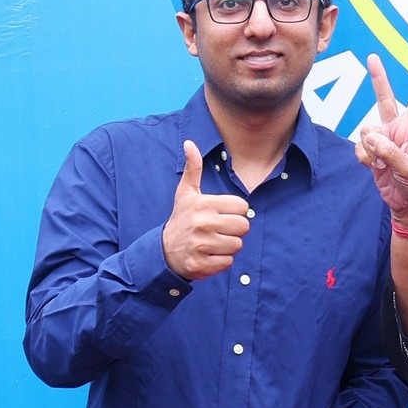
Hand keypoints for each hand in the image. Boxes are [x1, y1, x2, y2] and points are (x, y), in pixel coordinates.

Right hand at [163, 139, 252, 281]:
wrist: (164, 251)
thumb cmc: (181, 218)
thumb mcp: (186, 193)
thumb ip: (193, 168)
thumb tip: (189, 143)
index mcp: (204, 204)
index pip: (243, 207)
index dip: (235, 212)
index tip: (221, 215)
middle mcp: (203, 223)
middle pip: (244, 227)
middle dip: (234, 230)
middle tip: (219, 230)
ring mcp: (202, 245)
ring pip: (237, 245)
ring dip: (228, 246)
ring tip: (213, 242)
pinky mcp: (202, 264)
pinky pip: (228, 262)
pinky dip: (221, 261)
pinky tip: (208, 254)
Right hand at [353, 53, 407, 226]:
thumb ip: (390, 152)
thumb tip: (371, 136)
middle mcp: (396, 130)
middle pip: (385, 100)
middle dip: (378, 79)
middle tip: (372, 57)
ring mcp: (382, 141)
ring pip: (366, 131)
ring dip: (371, 148)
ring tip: (383, 163)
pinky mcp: (371, 153)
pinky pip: (359, 148)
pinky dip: (365, 158)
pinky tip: (375, 167)